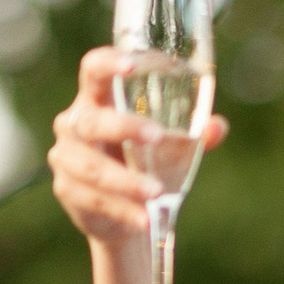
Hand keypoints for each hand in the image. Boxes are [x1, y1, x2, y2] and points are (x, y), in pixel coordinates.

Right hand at [48, 46, 229, 246]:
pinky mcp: (68, 190)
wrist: (121, 213)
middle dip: (124, 127)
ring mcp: (67, 158)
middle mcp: (75, 124)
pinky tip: (145, 219)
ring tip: (156, 192)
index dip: (108, 64)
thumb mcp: (168, 148)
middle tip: (157, 136)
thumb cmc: (143, 163)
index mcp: (97, 100)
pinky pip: (96, 200)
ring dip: (126, 180)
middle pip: (92, 121)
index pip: (93, 71)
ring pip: (93, 167)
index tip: (131, 66)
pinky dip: (124, 211)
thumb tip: (217, 126)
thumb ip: (192, 137)